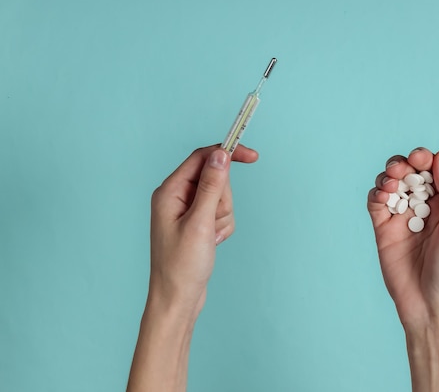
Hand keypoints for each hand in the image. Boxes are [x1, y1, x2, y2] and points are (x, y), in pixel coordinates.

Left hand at [148, 144, 257, 316]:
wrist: (177, 300)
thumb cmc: (181, 266)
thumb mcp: (200, 223)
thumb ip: (211, 186)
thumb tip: (221, 155)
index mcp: (170, 191)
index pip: (202, 158)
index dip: (228, 154)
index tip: (253, 157)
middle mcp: (176, 197)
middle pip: (215, 179)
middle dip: (223, 200)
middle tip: (212, 223)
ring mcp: (186, 211)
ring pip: (221, 198)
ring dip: (223, 217)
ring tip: (210, 238)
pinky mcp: (196, 223)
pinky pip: (220, 214)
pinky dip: (222, 227)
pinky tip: (212, 243)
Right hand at [367, 148, 438, 329]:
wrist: (431, 307)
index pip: (433, 171)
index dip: (425, 159)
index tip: (420, 159)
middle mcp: (425, 208)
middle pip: (409, 173)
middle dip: (404, 164)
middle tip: (403, 169)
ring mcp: (402, 219)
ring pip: (391, 183)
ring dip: (389, 175)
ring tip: (392, 183)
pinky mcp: (383, 230)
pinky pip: (376, 203)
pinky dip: (377, 192)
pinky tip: (384, 196)